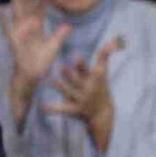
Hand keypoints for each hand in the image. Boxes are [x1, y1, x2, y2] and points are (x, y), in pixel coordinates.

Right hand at [0, 0, 73, 123]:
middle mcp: (28, 25)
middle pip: (28, 3)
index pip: (42, 7)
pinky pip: (7, 28)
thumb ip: (60, 35)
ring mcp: (20, 31)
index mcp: (38, 25)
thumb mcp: (53, 46)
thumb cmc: (41, 60)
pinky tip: (0, 9)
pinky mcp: (14, 40)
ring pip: (18, 11)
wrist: (32, 74)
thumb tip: (69, 25)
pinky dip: (3, 20)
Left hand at [42, 37, 124, 152]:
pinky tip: (43, 107)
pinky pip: (62, 109)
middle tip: (61, 67)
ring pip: (69, 93)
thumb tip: (112, 42)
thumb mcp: (103, 73)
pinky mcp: (73, 110)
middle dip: (70, 75)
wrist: (102, 114)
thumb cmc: (100, 88)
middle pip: (77, 81)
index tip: (77, 56)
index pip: (88, 70)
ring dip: (61, 87)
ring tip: (52, 81)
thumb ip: (104, 56)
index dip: (82, 64)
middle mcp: (86, 89)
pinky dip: (53, 109)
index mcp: (92, 79)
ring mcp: (80, 100)